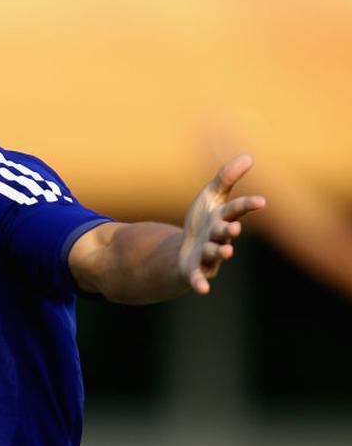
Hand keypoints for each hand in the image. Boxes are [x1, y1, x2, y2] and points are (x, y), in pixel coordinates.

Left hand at [178, 154, 266, 294]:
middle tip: (233, 228)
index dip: (247, 205)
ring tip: (224, 250)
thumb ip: (227, 178)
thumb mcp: (210, 196)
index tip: (261, 201)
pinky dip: (200, 282)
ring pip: (213, 253)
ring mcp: (207, 255)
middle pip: (223, 232)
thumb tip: (249, 156)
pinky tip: (203, 289)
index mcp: (222, 218)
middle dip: (228, 230)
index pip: (236, 209)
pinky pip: (198, 277)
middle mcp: (218, 238)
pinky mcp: (194, 270)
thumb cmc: (202, 222)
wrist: (183, 251)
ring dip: (218, 252)